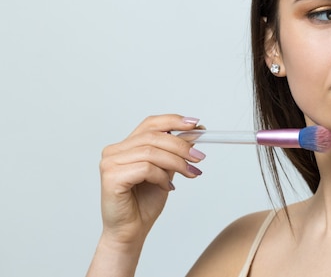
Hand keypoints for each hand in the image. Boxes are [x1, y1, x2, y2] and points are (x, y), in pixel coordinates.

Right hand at [98, 115, 205, 246]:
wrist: (131, 231)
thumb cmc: (144, 203)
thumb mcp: (166, 171)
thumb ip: (174, 152)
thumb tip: (195, 132)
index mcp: (126, 146)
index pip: (150, 123)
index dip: (174, 121)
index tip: (196, 125)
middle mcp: (115, 151)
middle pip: (154, 136)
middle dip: (181, 145)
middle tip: (199, 157)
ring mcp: (110, 163)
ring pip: (151, 152)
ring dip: (177, 162)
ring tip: (190, 173)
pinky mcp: (111, 177)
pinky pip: (146, 168)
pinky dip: (162, 177)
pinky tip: (167, 187)